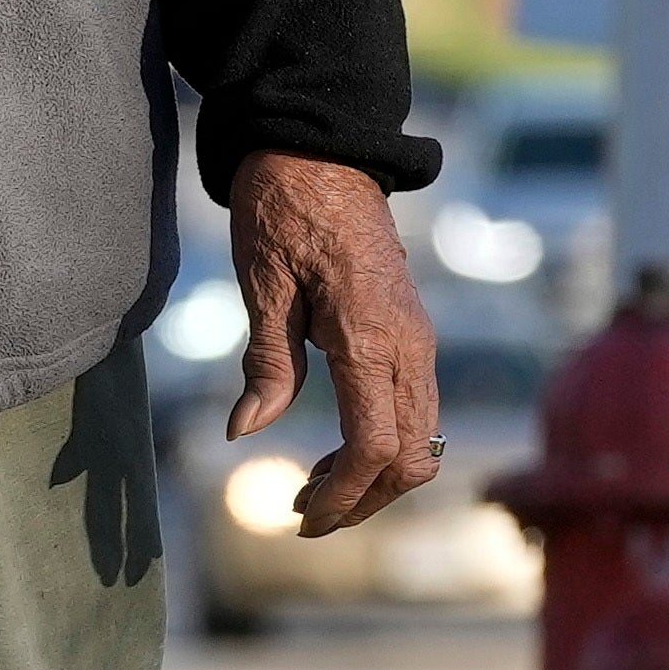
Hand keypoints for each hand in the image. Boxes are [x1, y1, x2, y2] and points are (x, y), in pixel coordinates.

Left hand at [220, 149, 442, 534]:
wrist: (322, 149)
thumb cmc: (282, 208)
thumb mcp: (263, 285)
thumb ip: (266, 363)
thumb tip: (246, 430)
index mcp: (371, 338)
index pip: (374, 447)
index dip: (344, 496)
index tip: (304, 520)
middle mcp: (410, 345)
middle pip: (412, 456)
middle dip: (365, 499)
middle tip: (307, 516)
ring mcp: (419, 339)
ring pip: (422, 437)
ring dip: (376, 476)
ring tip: (315, 489)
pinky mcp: (414, 332)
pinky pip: (415, 407)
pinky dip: (385, 442)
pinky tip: (336, 447)